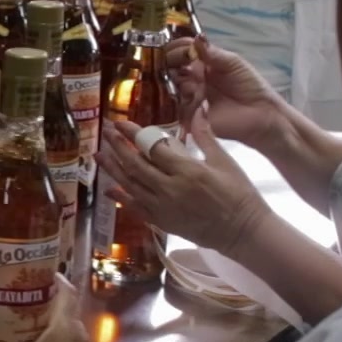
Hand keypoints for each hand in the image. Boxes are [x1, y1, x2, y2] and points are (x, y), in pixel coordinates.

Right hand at [0, 276, 114, 341]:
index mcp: (65, 325)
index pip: (65, 291)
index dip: (53, 277)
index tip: (32, 270)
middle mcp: (76, 332)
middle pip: (60, 306)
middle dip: (38, 298)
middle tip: (11, 294)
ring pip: (60, 325)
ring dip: (41, 319)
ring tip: (12, 318)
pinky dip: (44, 338)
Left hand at [97, 116, 269, 254]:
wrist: (243, 232)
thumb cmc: (239, 194)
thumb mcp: (225, 161)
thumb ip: (205, 136)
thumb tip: (198, 109)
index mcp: (187, 170)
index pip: (152, 147)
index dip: (133, 134)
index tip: (119, 123)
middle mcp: (170, 189)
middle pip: (135, 165)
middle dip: (118, 147)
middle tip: (105, 133)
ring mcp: (163, 207)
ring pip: (131, 185)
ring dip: (113, 169)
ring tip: (99, 155)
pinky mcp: (161, 222)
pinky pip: (135, 208)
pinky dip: (121, 197)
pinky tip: (109, 189)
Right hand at [166, 35, 287, 147]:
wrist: (259, 115)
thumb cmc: (249, 86)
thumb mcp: (233, 63)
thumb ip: (213, 53)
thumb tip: (196, 38)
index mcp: (203, 63)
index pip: (182, 51)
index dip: (176, 48)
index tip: (172, 47)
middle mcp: (192, 78)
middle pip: (171, 67)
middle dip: (170, 63)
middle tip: (172, 63)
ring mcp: (189, 96)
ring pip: (171, 85)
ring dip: (177, 81)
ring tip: (191, 82)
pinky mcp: (188, 114)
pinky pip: (176, 105)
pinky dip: (182, 99)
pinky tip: (194, 97)